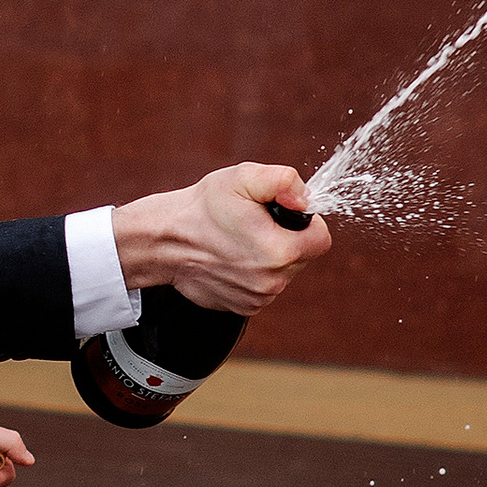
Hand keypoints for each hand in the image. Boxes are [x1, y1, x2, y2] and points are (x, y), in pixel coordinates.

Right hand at [111, 165, 330, 315]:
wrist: (165, 241)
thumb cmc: (203, 208)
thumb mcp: (243, 178)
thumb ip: (284, 181)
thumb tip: (306, 198)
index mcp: (279, 251)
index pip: (321, 239)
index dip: (306, 222)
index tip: (282, 214)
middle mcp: (272, 281)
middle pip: (303, 256)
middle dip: (288, 238)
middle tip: (255, 224)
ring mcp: (258, 298)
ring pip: (285, 273)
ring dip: (271, 256)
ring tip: (240, 240)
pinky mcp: (245, 308)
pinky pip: (265, 287)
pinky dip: (254, 272)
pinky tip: (231, 258)